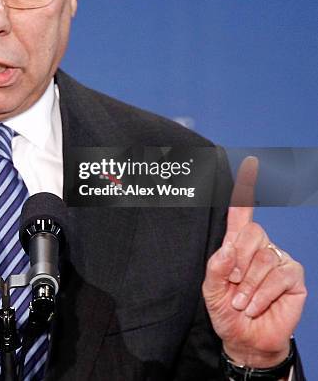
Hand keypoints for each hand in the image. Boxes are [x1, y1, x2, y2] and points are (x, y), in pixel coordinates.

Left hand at [202, 156, 306, 367]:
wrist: (245, 339)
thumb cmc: (226, 310)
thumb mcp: (210, 289)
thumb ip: (216, 266)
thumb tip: (230, 248)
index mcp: (236, 244)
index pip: (241, 212)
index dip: (246, 187)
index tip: (250, 163)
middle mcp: (259, 246)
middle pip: (250, 234)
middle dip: (237, 264)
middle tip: (232, 287)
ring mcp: (278, 259)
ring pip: (262, 258)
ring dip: (247, 286)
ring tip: (242, 301)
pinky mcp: (293, 276)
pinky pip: (277, 275)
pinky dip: (261, 293)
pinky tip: (256, 305)